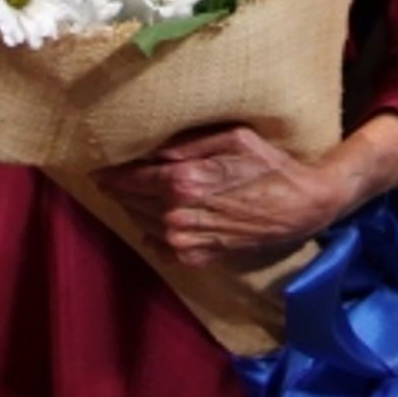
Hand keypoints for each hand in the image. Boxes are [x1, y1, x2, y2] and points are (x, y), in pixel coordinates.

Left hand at [95, 125, 347, 267]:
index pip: (132, 179)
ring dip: (133, 210)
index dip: (111, 174)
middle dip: (118, 190)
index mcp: (185, 181)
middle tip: (107, 178)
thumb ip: (187, 144)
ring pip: (144, 224)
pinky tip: (153, 219)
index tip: (95, 168)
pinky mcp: (200, 257)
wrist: (302, 207)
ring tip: (127, 196)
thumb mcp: (231, 139)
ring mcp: (188, 241)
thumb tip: (151, 149)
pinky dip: (152, 232)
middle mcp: (180, 215)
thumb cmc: (269, 165)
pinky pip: (161, 246)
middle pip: (133, 202)